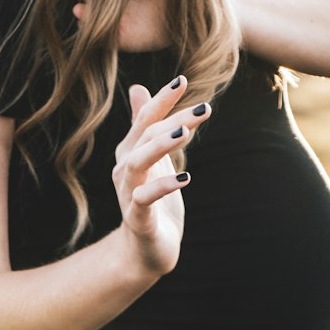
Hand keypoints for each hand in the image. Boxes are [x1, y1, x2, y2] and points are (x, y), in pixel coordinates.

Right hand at [113, 74, 210, 277]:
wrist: (143, 250)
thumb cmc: (151, 201)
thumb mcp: (152, 160)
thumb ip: (146, 126)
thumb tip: (138, 87)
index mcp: (130, 153)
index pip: (144, 119)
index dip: (162, 100)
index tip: (183, 79)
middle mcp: (124, 169)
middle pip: (145, 137)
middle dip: (173, 120)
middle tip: (205, 109)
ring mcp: (129, 193)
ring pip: (138, 163)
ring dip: (160, 146)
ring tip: (184, 134)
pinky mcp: (137, 218)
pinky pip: (145, 199)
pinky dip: (162, 187)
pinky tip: (185, 177)